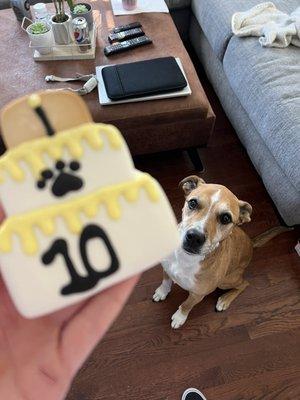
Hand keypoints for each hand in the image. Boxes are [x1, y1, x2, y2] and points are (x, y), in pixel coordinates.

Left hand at [0, 206, 138, 399]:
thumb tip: (1, 206)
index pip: (16, 247)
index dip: (34, 218)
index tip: (52, 189)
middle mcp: (17, 310)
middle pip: (54, 265)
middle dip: (75, 236)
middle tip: (94, 204)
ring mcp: (40, 336)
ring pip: (78, 292)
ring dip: (101, 263)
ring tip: (121, 229)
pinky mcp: (60, 363)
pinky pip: (91, 325)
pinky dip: (112, 299)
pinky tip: (130, 272)